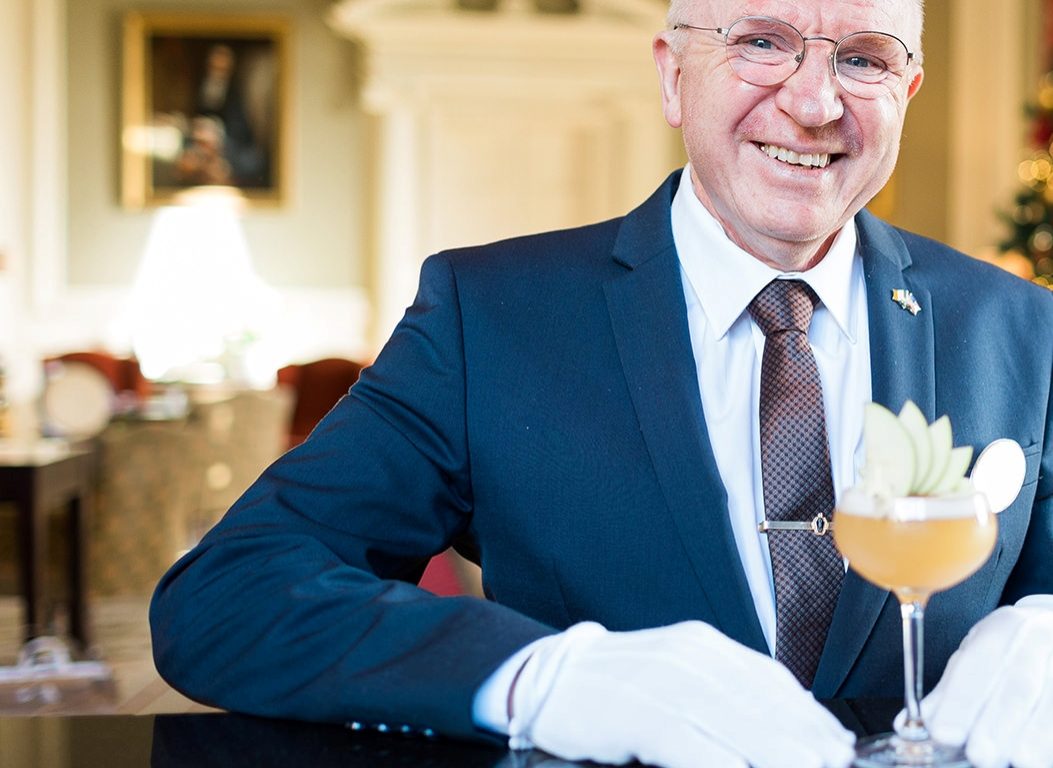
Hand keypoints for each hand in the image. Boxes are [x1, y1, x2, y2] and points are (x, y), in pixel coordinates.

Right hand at [507, 621, 854, 767]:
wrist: (546, 678)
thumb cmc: (616, 684)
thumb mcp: (675, 674)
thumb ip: (723, 692)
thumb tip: (783, 726)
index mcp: (701, 644)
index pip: (772, 680)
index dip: (811, 717)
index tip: (838, 746)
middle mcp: (687, 656)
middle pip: (763, 705)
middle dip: (805, 743)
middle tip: (835, 764)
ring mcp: (662, 682)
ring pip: (737, 725)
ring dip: (776, 754)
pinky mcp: (636, 713)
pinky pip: (690, 745)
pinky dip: (722, 762)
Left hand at [913, 596, 1052, 767]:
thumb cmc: (1009, 650)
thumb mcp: (974, 658)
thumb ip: (946, 693)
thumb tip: (907, 723)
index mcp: (1003, 629)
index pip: (976, 665)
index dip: (960, 702)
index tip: (944, 734)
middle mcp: (1037, 641)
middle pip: (1016, 688)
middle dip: (996, 726)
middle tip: (980, 756)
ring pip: (1049, 704)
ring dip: (1032, 738)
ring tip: (1018, 762)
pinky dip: (1051, 741)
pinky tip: (1040, 759)